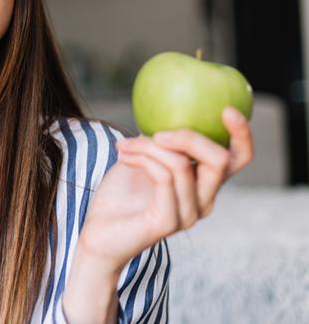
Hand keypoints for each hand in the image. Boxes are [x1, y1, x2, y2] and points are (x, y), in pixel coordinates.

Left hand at [75, 106, 253, 273]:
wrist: (98, 233)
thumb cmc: (120, 194)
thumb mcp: (141, 156)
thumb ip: (159, 138)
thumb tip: (163, 104)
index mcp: (203, 184)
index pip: (238, 159)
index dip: (241, 134)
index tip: (226, 109)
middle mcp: (203, 201)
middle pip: (219, 160)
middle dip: (190, 137)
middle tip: (157, 131)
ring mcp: (187, 214)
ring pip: (183, 165)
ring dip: (150, 146)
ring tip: (124, 145)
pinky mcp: (167, 222)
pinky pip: (163, 177)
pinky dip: (143, 159)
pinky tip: (123, 155)